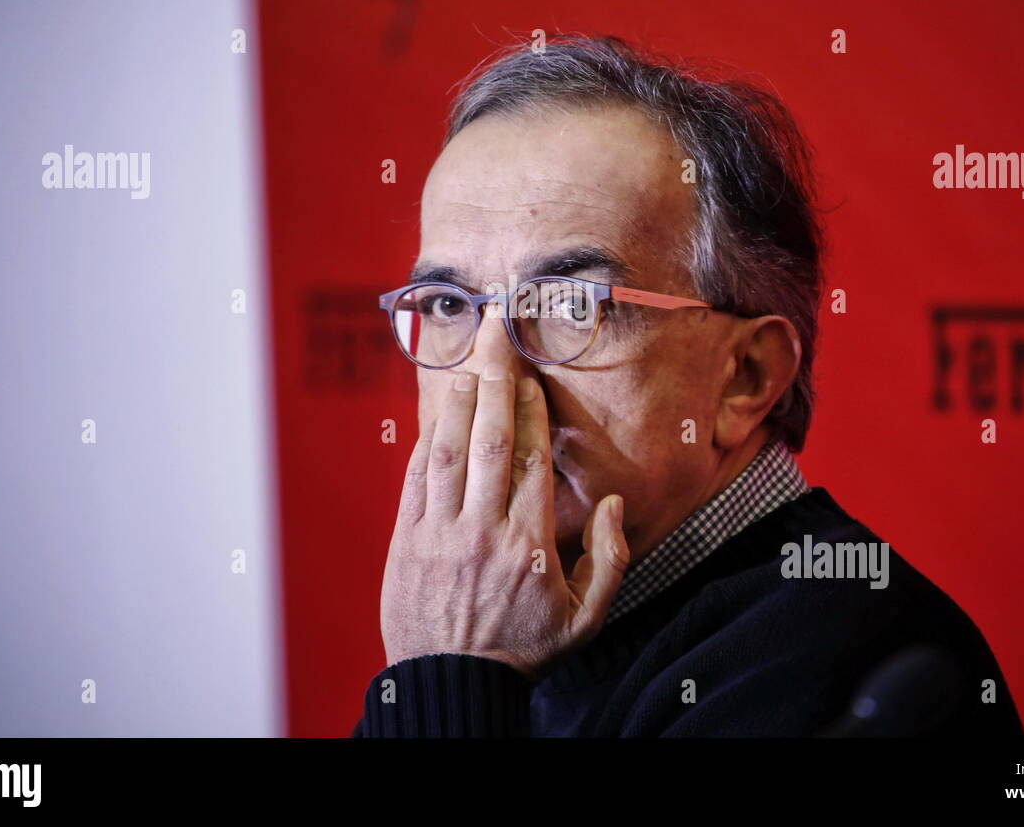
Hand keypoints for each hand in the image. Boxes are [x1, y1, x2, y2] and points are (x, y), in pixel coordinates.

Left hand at [379, 363, 629, 680]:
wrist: (454, 684)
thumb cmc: (523, 650)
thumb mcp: (586, 619)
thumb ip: (610, 560)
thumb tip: (616, 506)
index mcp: (530, 544)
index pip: (531, 460)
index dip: (530, 413)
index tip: (530, 380)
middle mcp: (483, 530)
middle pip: (491, 442)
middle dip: (495, 383)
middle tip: (494, 339)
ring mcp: (440, 534)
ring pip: (449, 454)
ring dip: (458, 406)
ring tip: (467, 368)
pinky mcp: (406, 543)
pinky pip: (415, 482)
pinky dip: (425, 446)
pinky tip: (437, 421)